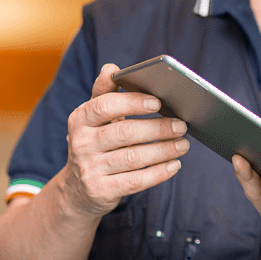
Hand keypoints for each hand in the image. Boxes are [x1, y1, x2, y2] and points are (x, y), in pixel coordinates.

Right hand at [62, 63, 188, 215]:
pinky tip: (175, 164)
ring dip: (164, 150)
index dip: (133, 102)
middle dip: (158, 128)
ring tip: (183, 144)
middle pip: (125, 133)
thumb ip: (105, 92)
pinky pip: (136, 181)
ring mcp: (89, 169)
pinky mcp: (101, 191)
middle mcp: (80, 143)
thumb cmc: (95, 143)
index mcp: (80, 119)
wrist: (77, 190)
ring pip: (133, 158)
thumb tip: (111, 68)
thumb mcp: (94, 118)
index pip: (104, 106)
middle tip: (182, 125)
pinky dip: (159, 173)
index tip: (158, 102)